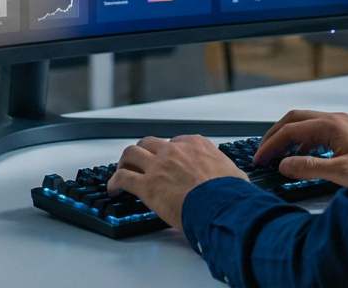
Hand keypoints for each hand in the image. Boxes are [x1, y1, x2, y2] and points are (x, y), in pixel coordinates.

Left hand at [106, 135, 247, 230]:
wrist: (222, 205)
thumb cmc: (229, 193)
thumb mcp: (233, 174)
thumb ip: (226, 171)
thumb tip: (232, 178)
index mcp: (196, 145)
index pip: (175, 142)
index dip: (168, 152)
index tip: (166, 161)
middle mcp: (175, 150)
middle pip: (149, 143)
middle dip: (143, 152)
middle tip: (139, 162)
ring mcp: (158, 166)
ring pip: (131, 154)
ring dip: (125, 162)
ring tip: (122, 171)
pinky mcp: (146, 185)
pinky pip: (122, 177)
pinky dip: (114, 182)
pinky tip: (114, 189)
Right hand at [253, 110, 347, 187]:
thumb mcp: (341, 172)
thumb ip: (310, 168)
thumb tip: (285, 165)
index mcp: (330, 125)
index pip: (290, 129)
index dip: (271, 144)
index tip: (260, 158)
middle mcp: (335, 119)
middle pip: (295, 119)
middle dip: (275, 135)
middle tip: (263, 152)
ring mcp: (342, 123)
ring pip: (306, 123)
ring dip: (289, 137)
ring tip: (279, 155)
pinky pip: (318, 130)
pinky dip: (304, 141)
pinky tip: (304, 156)